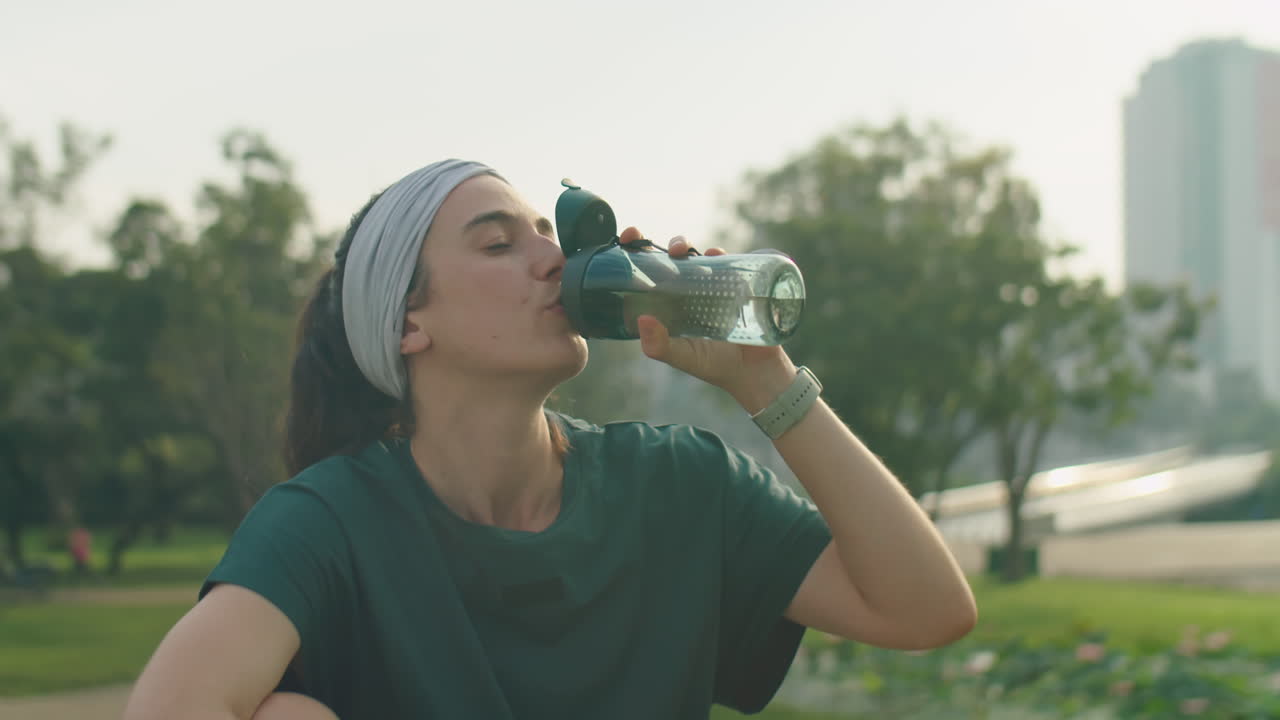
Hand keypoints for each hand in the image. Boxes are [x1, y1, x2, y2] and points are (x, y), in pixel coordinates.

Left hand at [617, 226, 796, 410]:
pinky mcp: (736, 284)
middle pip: (672, 257)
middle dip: (664, 244)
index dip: (637, 250)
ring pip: (695, 254)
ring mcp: (713, 285)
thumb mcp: (682, 358)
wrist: (754, 372)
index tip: (629, 236)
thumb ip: (660, 345)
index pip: (649, 272)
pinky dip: (718, 254)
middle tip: (667, 247)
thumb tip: (642, 320)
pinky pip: (726, 261)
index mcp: (669, 303)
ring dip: (686, 245)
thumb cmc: (713, 365)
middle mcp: (688, 290)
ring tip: (683, 252)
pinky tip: (714, 255)